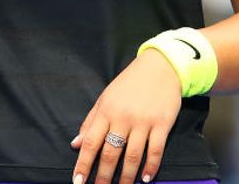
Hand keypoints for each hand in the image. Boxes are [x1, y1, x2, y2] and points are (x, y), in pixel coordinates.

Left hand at [71, 49, 181, 183]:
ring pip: (132, 155)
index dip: (83, 164)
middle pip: (110, 153)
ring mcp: (143, 121)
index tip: (78, 181)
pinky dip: (151, 166)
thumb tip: (76, 143)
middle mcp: (123, 118)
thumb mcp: (105, 97)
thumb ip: (90, 121)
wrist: (160, 66)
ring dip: (126, 177)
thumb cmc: (130, 83)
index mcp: (106, 111)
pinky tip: (146, 178)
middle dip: (103, 176)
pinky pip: (155, 150)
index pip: (90, 142)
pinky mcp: (162, 123)